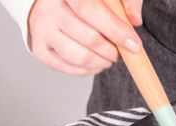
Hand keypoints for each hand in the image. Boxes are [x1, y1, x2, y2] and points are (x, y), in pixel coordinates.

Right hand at [28, 0, 142, 75]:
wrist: (53, 5)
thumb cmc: (87, 0)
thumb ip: (127, 0)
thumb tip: (135, 20)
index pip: (90, 11)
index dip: (115, 30)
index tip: (134, 45)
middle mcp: (48, 8)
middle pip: (89, 38)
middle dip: (113, 50)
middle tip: (122, 51)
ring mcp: (41, 30)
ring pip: (80, 57)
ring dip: (103, 62)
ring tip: (110, 56)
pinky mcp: (40, 49)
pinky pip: (73, 68)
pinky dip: (92, 69)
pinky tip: (97, 60)